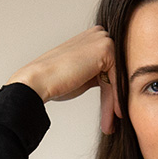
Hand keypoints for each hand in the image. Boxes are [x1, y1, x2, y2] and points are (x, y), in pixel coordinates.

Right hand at [7, 25, 122, 134]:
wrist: (39, 81)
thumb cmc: (56, 81)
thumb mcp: (83, 75)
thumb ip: (98, 74)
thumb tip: (114, 85)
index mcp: (92, 38)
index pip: (110, 68)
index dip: (111, 92)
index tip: (112, 113)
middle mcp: (99, 34)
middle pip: (115, 72)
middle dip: (114, 98)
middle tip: (114, 121)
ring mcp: (103, 39)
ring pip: (118, 77)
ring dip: (115, 102)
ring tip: (111, 124)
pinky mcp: (106, 49)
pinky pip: (118, 78)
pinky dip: (116, 97)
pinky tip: (115, 114)